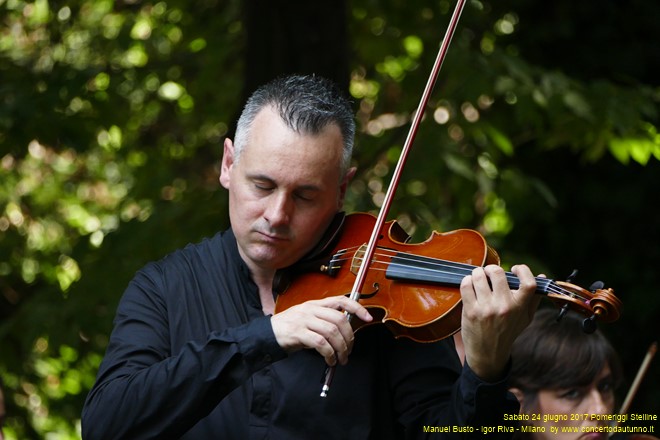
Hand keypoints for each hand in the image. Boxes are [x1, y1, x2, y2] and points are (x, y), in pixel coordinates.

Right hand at [270, 295, 372, 365]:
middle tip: (349, 350)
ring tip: (341, 359)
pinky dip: (329, 354)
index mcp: (315, 304)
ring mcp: (304, 320)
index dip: (357, 307)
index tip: (368, 317)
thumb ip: (325, 320)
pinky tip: (330, 360)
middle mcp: (311, 309)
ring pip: (332, 333)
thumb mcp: (308, 318)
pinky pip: (321, 344)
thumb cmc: (290, 328)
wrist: (268, 334)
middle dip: (349, 337)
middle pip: (339, 320)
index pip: (341, 300)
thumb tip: (346, 331)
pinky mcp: (298, 333)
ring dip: (341, 349)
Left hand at [459, 264, 540, 380]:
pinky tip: (470, 285)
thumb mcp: (525, 318)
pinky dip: (467, 281)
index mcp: (520, 307)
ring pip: (478, 276)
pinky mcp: (471, 311)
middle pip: (497, 272)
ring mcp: (486, 309)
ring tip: (478, 277)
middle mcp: (504, 307)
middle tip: (490, 273)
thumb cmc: (508, 332)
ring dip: (477, 273)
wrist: (488, 354)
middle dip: (492, 268)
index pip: (529, 283)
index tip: (514, 269)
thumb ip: (534, 298)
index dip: (523, 270)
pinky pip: (466, 285)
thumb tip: (542, 276)